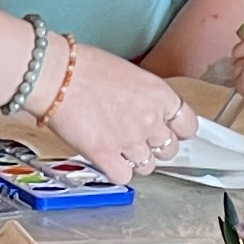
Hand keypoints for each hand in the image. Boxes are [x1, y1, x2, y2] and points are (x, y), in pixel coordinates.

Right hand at [41, 42, 197, 182]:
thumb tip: (143, 111)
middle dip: (154, 147)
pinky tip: (105, 158)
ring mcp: (130, 139)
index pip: (188, 125)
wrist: (55, 74)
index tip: (168, 132)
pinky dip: (115, 171)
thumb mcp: (128, 72)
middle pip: (168, 150)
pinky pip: (123, 177)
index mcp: (159, 94)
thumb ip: (144, 97)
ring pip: (147, 167)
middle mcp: (150, 119)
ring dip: (133, 160)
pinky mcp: (106, 155)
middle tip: (136, 139)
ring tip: (115, 146)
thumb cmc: (83, 66)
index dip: (177, 131)